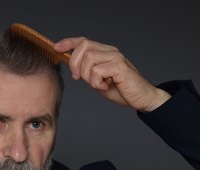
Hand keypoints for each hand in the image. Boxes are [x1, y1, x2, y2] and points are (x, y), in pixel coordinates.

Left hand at [54, 37, 170, 111]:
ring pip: (88, 58)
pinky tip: (105, 87)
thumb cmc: (122, 90)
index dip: (68, 43)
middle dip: (75, 63)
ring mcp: (116, 57)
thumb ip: (87, 72)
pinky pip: (97, 71)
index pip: (83, 41)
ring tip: (98, 84)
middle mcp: (110, 51)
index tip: (57, 48)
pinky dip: (96, 83)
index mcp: (105, 52)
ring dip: (87, 76)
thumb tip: (72, 66)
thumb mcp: (98, 81)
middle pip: (83, 46)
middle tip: (78, 78)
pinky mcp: (119, 66)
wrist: (142, 98)